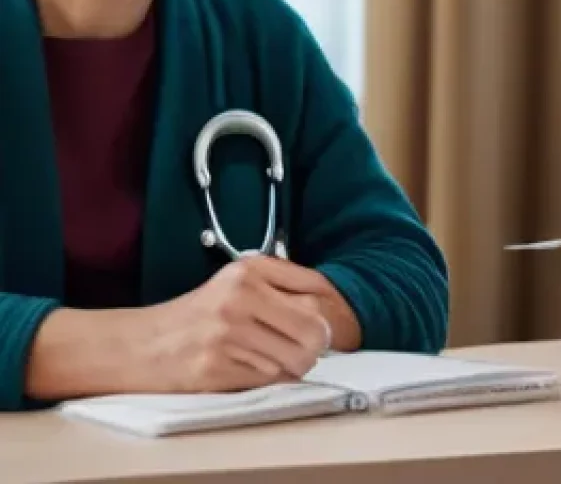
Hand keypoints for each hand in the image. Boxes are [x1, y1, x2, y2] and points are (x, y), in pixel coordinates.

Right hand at [136, 258, 339, 392]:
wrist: (141, 345)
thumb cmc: (199, 313)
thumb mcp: (236, 280)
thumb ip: (281, 283)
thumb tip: (327, 304)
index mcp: (249, 271)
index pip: (314, 291)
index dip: (324, 314)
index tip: (320, 325)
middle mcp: (239, 298)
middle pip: (311, 331)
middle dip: (314, 347)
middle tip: (302, 351)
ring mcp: (227, 334)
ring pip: (292, 361)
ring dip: (290, 367)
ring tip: (270, 359)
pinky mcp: (215, 368)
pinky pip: (266, 380)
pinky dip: (266, 380)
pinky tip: (248, 369)